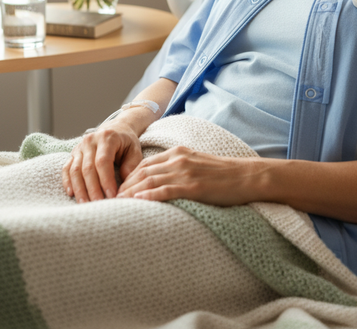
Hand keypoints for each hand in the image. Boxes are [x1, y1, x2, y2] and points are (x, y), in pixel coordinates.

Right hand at [62, 123, 142, 202]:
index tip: (112, 196)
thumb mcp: (134, 151)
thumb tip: (123, 187)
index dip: (106, 180)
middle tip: (99, 205)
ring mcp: (80, 146)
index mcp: (107, 137)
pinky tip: (71, 194)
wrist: (116, 129)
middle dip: (93, 189)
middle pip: (88, 168)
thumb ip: (131, 167)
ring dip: (80, 189)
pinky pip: (67, 168)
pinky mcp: (73, 153)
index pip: (103, 161)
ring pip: (76, 170)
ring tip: (86, 204)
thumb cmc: (127, 143)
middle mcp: (90, 140)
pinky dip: (68, 182)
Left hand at [117, 146, 262, 204]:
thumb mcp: (197, 164)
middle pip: (143, 172)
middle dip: (124, 185)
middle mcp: (179, 159)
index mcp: (179, 153)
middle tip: (109, 199)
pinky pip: (166, 190)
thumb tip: (162, 181)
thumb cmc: (224, 174)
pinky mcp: (194, 186)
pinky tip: (138, 203)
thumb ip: (179, 168)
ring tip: (117, 203)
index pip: (145, 164)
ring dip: (131, 192)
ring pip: (150, 180)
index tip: (117, 189)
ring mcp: (186, 172)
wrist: (247, 176)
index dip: (128, 177)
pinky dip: (149, 196)